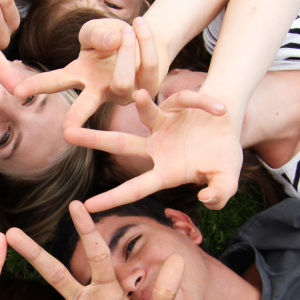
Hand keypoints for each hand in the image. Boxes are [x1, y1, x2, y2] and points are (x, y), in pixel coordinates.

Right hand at [14, 16, 160, 129]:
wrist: (143, 39)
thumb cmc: (113, 37)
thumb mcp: (96, 29)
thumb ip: (97, 34)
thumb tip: (112, 43)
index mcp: (80, 76)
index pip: (55, 82)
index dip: (37, 85)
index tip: (17, 91)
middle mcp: (99, 91)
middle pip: (85, 107)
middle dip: (76, 119)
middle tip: (66, 132)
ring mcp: (123, 94)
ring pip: (122, 81)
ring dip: (126, 50)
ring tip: (126, 29)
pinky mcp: (147, 90)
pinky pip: (147, 65)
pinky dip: (144, 38)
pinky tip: (139, 24)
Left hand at [65, 89, 240, 211]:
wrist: (231, 129)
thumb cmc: (225, 160)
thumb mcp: (226, 180)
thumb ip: (220, 193)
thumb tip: (208, 200)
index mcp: (165, 173)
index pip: (134, 188)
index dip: (112, 198)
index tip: (86, 207)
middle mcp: (156, 149)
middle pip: (121, 144)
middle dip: (95, 139)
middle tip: (67, 132)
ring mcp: (162, 126)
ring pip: (144, 111)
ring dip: (141, 103)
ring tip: (137, 93)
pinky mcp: (172, 106)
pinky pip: (181, 100)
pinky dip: (198, 101)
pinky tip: (218, 108)